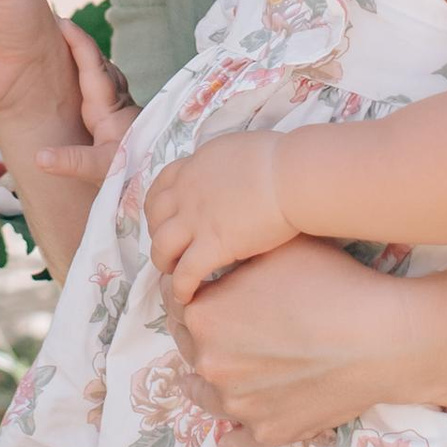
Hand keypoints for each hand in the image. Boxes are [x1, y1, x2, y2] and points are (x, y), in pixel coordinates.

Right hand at [26, 24, 141, 205]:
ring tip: (63, 42)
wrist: (162, 177)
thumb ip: (72, 161)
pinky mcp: (120, 116)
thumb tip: (39, 157)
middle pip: (97, 61)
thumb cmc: (136, 172)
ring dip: (85, 55)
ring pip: (103, 71)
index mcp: (108, 106)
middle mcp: (116, 100)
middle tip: (53, 23)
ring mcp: (120, 106)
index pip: (93, 65)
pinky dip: (90, 71)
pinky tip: (81, 75)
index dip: (77, 41)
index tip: (60, 20)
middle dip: (78, 41)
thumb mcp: (102, 168)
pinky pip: (103, 83)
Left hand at [145, 134, 296, 304]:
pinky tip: (187, 296)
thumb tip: (226, 174)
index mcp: (194, 167)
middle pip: (155, 218)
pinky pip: (185, 273)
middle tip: (170, 248)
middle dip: (157, 234)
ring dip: (164, 262)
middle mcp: (187, 192)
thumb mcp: (237, 150)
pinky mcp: (213, 245)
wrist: (292, 175)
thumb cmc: (280, 160)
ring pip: (162, 247)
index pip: (161, 187)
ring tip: (173, 274)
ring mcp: (196, 220)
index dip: (158, 207)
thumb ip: (222, 165)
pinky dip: (182, 287)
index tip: (165, 219)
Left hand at [167, 235, 431, 446]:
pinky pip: (237, 442)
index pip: (176, 299)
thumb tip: (215, 256)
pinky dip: (231, 440)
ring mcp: (238, 404)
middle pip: (190, 345)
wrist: (381, 338)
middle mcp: (210, 364)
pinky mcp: (268, 432)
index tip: (198, 286)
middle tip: (219, 321)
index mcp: (204, 316)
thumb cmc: (331, 282)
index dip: (187, 288)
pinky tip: (226, 440)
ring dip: (203, 383)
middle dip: (199, 331)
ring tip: (202, 380)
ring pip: (205, 394)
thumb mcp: (275, 248)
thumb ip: (234, 255)